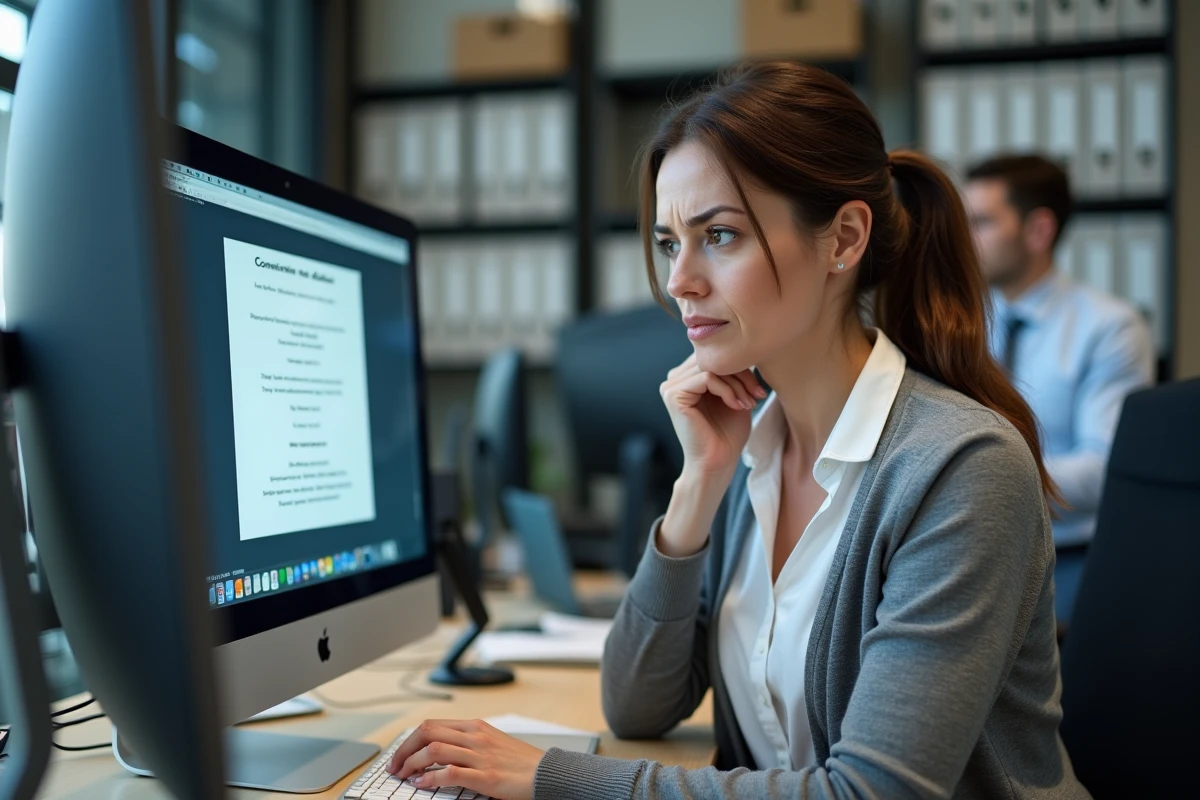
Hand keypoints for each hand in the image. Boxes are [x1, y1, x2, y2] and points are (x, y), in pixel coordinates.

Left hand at [386, 719, 543, 799]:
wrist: (546, 772)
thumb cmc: (520, 760)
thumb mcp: (492, 741)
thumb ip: (468, 741)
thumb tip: (439, 749)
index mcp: (475, 726)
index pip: (432, 724)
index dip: (410, 740)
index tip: (400, 754)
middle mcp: (475, 736)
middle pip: (427, 732)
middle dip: (404, 750)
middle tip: (395, 766)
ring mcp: (479, 755)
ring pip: (433, 750)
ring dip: (412, 763)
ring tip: (404, 776)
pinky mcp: (485, 776)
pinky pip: (449, 773)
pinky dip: (430, 778)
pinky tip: (422, 784)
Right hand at [660, 353, 763, 481]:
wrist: (717, 463)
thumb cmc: (727, 434)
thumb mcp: (736, 395)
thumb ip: (734, 372)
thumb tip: (745, 348)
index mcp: (688, 376)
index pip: (716, 356)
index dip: (741, 367)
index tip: (759, 390)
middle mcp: (675, 378)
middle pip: (714, 358)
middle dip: (742, 375)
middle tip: (757, 395)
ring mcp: (671, 385)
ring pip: (713, 367)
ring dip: (737, 384)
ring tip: (748, 403)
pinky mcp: (673, 394)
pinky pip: (707, 378)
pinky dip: (727, 390)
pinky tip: (736, 406)